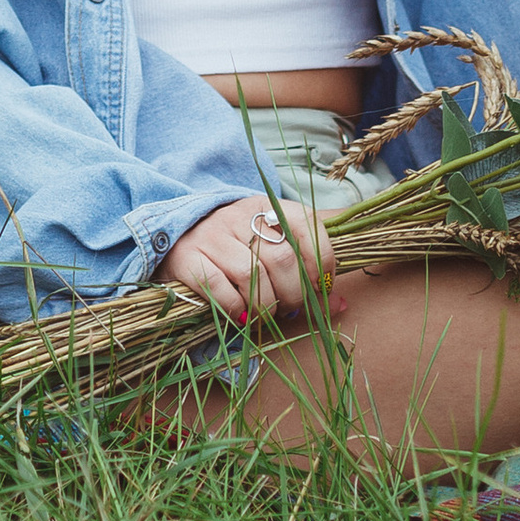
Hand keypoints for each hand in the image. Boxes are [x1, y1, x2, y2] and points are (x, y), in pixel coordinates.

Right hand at [161, 193, 333, 321]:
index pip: (308, 224)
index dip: (323, 260)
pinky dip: (235, 308)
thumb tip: (341, 302)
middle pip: (283, 259)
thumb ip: (308, 265)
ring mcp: (213, 235)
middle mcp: (241, 215)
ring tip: (265, 314)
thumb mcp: (272, 240)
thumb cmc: (237, 243)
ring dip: (265, 306)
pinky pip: (219, 289)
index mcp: (268, 206)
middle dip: (294, 294)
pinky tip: (240, 314)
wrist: (179, 233)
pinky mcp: (189, 258)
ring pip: (252, 276)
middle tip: (290, 309)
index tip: (322, 286)